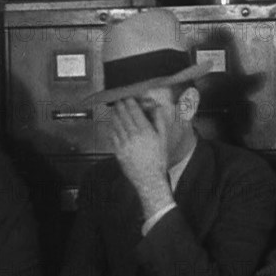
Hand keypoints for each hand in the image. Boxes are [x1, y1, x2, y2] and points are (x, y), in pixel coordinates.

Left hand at [110, 98, 173, 217]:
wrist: (150, 178)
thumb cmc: (158, 159)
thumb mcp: (163, 139)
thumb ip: (160, 122)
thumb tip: (158, 108)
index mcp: (146, 131)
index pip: (135, 112)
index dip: (130, 103)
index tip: (128, 98)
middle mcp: (134, 135)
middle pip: (124, 116)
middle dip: (120, 106)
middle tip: (119, 101)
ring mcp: (124, 143)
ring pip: (116, 124)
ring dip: (114, 115)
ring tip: (115, 110)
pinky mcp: (118, 151)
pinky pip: (112, 136)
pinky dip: (112, 127)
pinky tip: (112, 124)